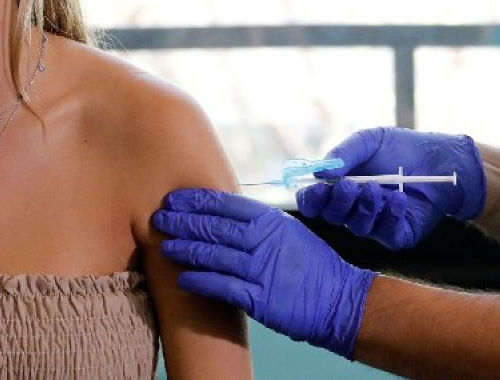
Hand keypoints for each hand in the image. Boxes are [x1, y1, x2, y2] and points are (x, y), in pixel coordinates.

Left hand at [154, 188, 374, 357]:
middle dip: (183, 221)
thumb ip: (258, 223)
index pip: (224, 204)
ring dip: (185, 249)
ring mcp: (261, 269)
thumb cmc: (313, 265)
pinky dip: (201, 282)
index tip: (174, 199)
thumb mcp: (288, 232)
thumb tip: (225, 215)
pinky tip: (183, 279)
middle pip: (214, 226)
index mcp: (269, 220)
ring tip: (164, 246)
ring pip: (213, 255)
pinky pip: (223, 287)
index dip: (195, 200)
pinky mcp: (260, 299)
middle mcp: (263, 241)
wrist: (340, 300)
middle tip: (159, 218)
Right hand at [296, 127, 485, 249]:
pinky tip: (399, 198)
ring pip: (356, 227)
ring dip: (365, 207)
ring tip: (378, 188)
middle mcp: (354, 207)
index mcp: (342, 185)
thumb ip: (344, 153)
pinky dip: (389, 215)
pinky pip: (384, 233)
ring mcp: (375, 223)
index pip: (315, 200)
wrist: (443, 161)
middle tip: (350, 186)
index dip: (311, 198)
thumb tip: (319, 171)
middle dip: (338, 202)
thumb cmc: (404, 149)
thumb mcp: (371, 140)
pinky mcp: (397, 235)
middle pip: (331, 216)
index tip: (317, 189)